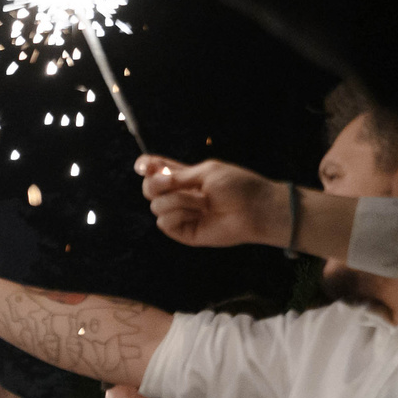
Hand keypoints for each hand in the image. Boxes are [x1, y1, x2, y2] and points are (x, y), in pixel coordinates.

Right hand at [136, 156, 289, 249]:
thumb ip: (177, 176)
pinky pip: (164, 222)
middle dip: (156, 183)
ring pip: (156, 205)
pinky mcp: (182, 231)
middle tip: (173, 182)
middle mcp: (179, 195)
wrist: (255, 209)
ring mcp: (180, 214)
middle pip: (148, 187)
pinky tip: (199, 214)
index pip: (155, 170)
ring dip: (179, 200)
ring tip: (204, 203)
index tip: (143, 166)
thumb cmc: (237, 187)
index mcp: (184, 176)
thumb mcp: (205, 173)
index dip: (145, 166)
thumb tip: (149, 177)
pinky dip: (180, 215)